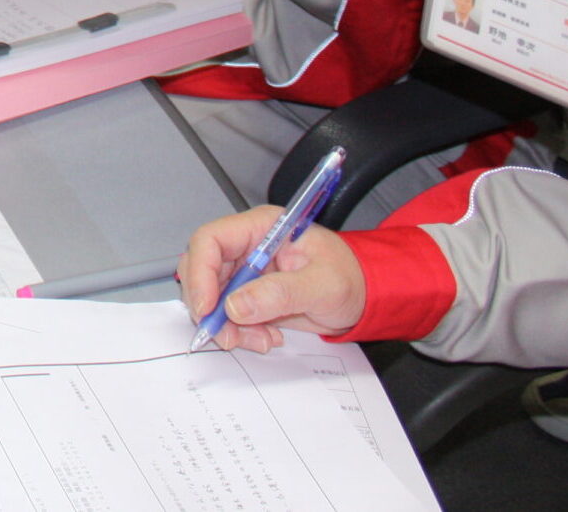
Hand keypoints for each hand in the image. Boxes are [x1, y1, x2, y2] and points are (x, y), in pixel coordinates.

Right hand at [178, 206, 366, 351]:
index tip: (208, 307)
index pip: (211, 240)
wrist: (366, 297)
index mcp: (261, 228)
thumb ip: (281, 294)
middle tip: (227, 335)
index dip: (201, 272)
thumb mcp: (324, 286)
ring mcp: (246, 272)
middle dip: (210, 307)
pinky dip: (240, 332)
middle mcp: (246, 247)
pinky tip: (266, 337)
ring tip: (260, 339)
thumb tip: (236, 306)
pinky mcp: (249, 295)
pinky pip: (228, 315)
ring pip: (212, 297)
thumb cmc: (352, 279)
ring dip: (227, 325)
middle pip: (203, 270)